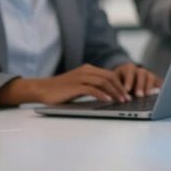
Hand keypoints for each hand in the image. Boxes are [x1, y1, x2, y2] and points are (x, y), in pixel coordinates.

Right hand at [0, 64, 131, 105]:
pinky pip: (92, 89)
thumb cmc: (61, 90)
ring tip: (121, 101)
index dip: (120, 84)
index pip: (109, 75)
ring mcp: (80, 78)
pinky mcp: (74, 86)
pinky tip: (108, 101)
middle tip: (128, 98)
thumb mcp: (79, 85)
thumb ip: (92, 86)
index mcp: (88, 69)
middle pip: (109, 77)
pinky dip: (102, 94)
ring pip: (103, 82)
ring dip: (114, 92)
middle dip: (121, 88)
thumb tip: (108, 95)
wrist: (41, 89)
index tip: (128, 94)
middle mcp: (86, 71)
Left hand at [113, 63, 162, 97]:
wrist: (126, 82)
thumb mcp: (115, 84)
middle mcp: (139, 70)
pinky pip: (158, 83)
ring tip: (147, 95)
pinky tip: (157, 94)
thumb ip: (116, 89)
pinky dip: (158, 88)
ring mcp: (148, 75)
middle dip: (140, 85)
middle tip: (138, 95)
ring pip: (150, 78)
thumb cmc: (118, 84)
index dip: (129, 81)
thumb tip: (115, 97)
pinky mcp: (154, 81)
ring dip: (149, 86)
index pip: (129, 72)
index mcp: (128, 68)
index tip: (127, 90)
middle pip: (141, 74)